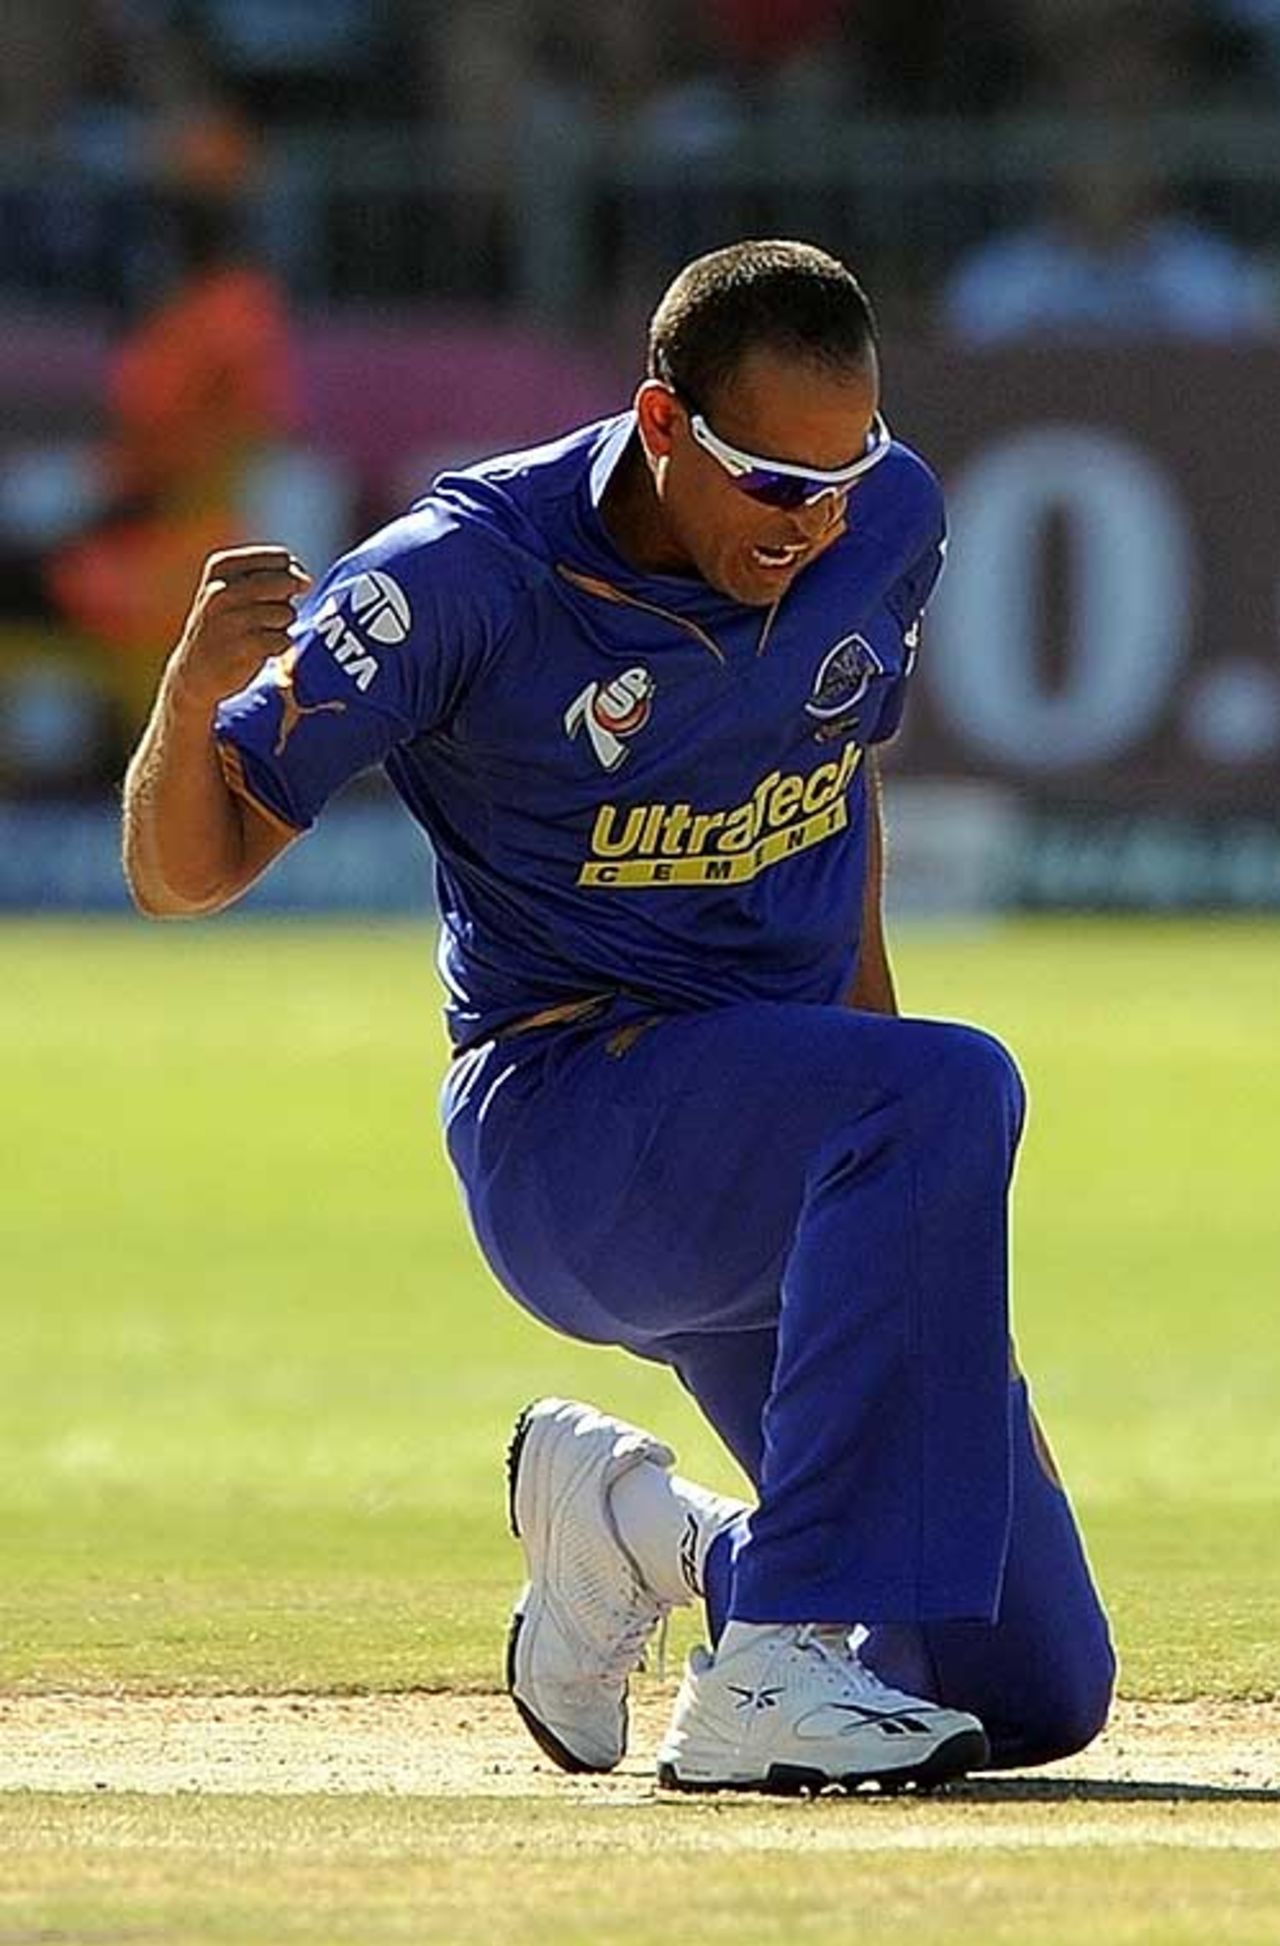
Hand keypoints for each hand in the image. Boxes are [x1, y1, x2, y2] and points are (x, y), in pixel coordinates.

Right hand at [167, 546, 312, 713]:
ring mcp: (231, 619)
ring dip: (281, 626)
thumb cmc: (226, 624)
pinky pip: (284, 640)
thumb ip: (273, 576)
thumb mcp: (235, 588)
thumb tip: (305, 581)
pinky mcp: (243, 648)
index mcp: (220, 566)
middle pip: (287, 583)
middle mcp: (221, 590)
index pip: (281, 558)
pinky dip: (279, 646)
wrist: (195, 672)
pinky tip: (258, 650)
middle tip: (265, 615)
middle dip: (286, 601)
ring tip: (256, 633)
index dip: (292, 574)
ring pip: (287, 612)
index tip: (279, 591)